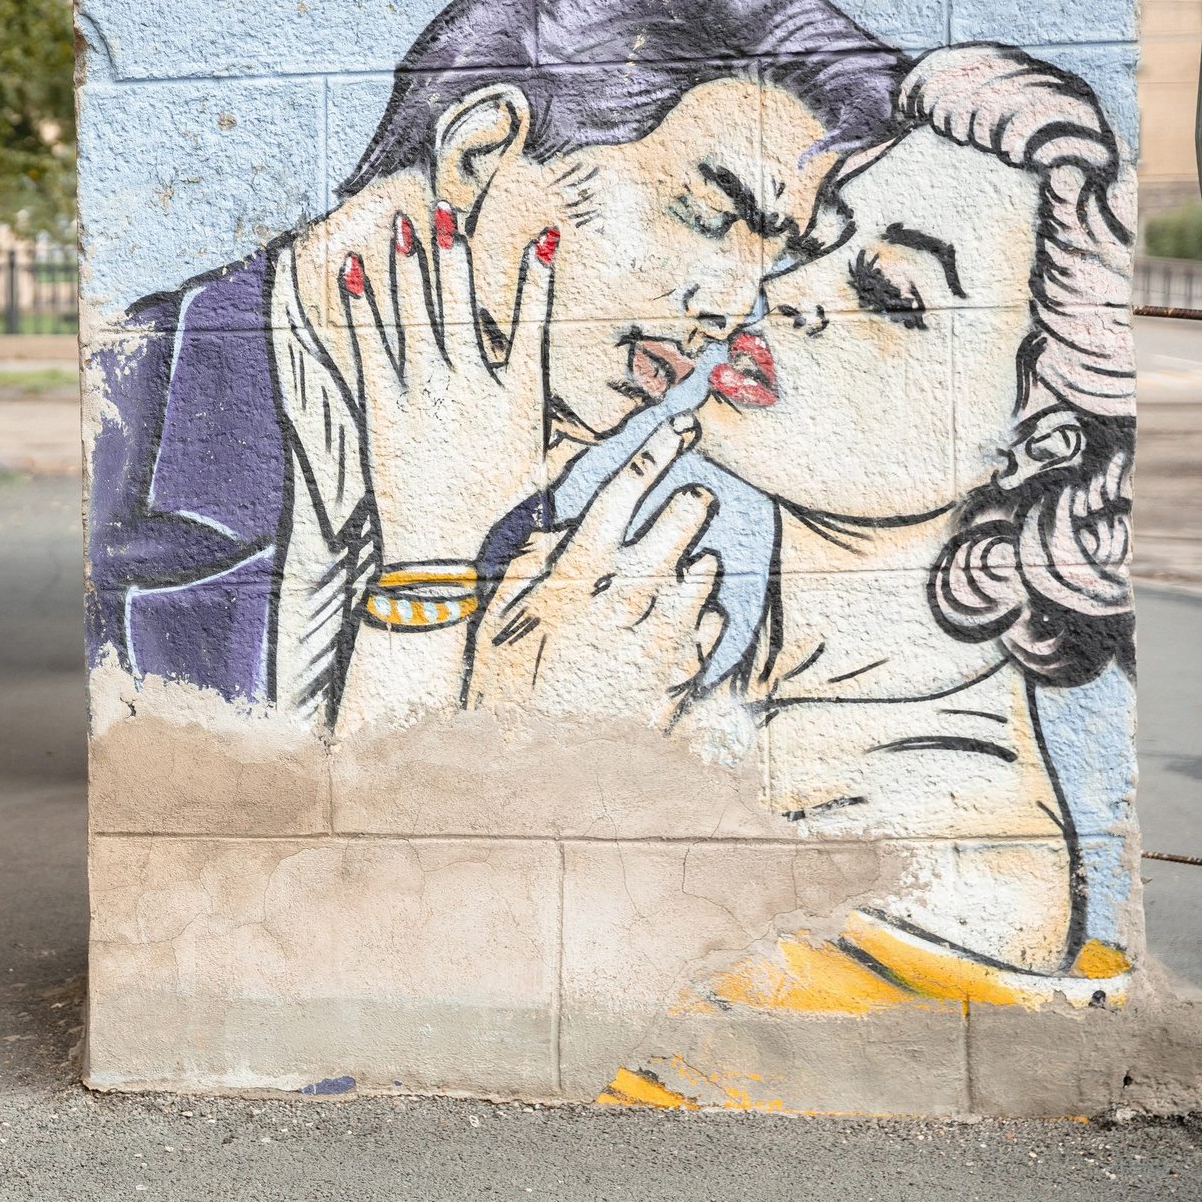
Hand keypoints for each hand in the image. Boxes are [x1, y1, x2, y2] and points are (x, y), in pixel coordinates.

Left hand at [342, 206, 557, 564]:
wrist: (439, 553)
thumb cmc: (491, 513)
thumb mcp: (534, 463)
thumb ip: (543, 418)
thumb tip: (556, 388)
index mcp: (518, 398)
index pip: (535, 324)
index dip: (538, 280)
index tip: (544, 238)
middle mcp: (472, 386)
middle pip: (465, 305)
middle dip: (454, 254)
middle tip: (447, 212)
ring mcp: (426, 394)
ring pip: (416, 314)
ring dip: (410, 266)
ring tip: (404, 224)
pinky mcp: (383, 408)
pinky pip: (370, 344)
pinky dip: (363, 305)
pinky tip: (355, 272)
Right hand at [466, 414, 724, 719]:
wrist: (538, 771)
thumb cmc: (503, 690)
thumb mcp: (495, 619)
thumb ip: (526, 567)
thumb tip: (554, 532)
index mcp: (579, 571)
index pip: (624, 492)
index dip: (654, 453)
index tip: (678, 430)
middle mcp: (628, 597)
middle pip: (678, 527)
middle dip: (687, 507)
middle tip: (693, 497)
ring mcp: (659, 640)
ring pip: (701, 580)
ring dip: (699, 565)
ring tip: (695, 560)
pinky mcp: (677, 680)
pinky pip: (706, 637)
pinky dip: (704, 622)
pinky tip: (698, 619)